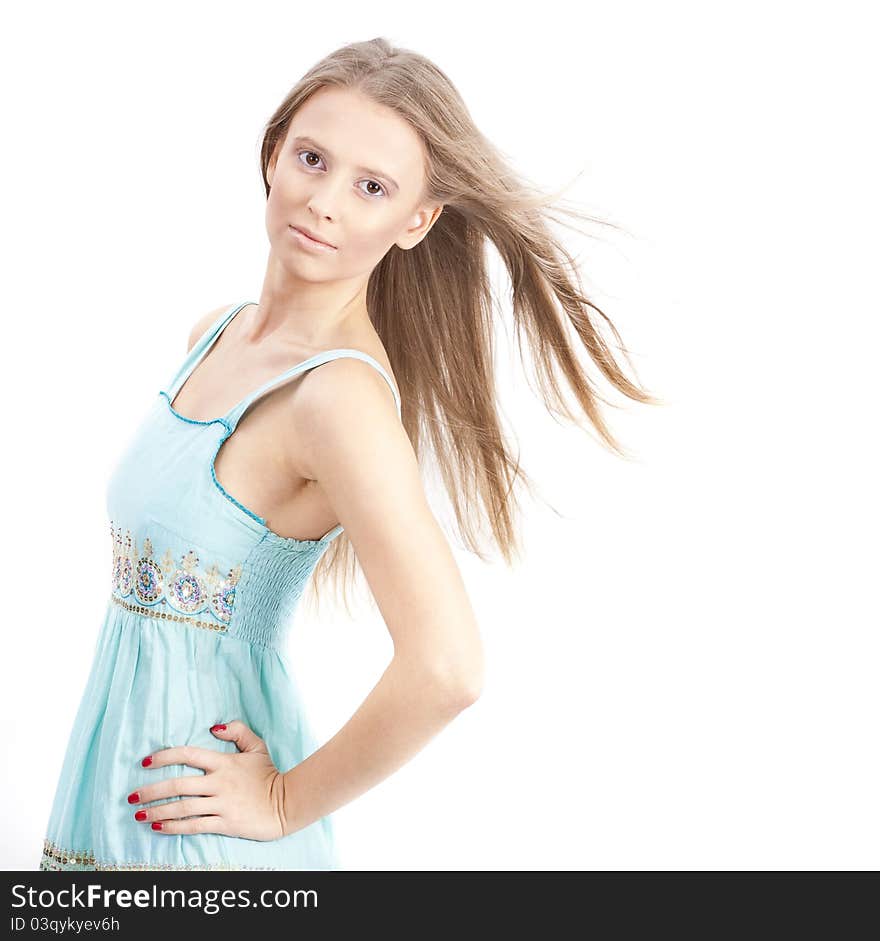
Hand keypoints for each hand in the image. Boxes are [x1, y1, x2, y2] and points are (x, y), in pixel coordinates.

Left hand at [127, 720, 288, 841]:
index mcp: (224, 762)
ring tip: (139, 815)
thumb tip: (213, 727)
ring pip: (182, 807)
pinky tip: (159, 827)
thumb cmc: (269, 775)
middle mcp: (219, 782)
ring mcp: (221, 804)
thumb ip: (237, 731)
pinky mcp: (225, 823)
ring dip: (157, 811)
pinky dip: (174, 827)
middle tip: (132, 796)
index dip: (164, 757)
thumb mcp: (257, 747)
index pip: (188, 755)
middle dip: (151, 791)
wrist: (287, 803)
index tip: (146, 762)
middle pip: (178, 785)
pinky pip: (194, 825)